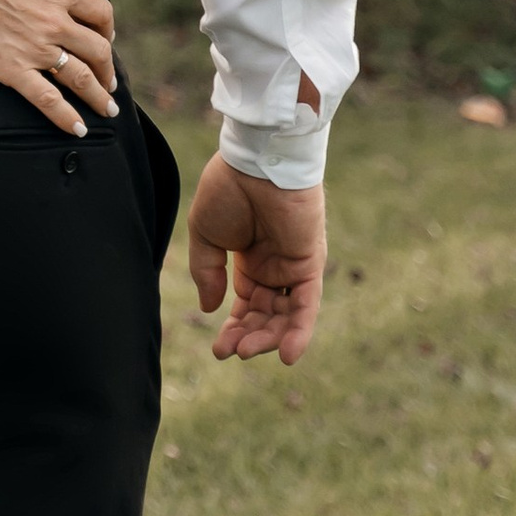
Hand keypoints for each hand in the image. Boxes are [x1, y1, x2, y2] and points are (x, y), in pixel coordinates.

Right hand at [0, 0, 118, 134]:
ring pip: (80, 79)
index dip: (108, 30)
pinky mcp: (13, 70)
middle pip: (98, 52)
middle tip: (109, 83)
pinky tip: (76, 129)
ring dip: (98, 97)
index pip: (100, 15)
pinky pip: (48, 100)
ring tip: (106, 111)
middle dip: (108, 70)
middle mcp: (55, 23)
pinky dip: (65, 117)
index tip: (106, 40)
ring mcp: (36, 49)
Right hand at [188, 157, 325, 362]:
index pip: (246, 305)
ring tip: (248, 351)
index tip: (218, 350)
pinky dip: (300, 330)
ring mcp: (294, 266)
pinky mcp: (311, 263)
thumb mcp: (205, 235)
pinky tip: (285, 354)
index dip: (233, 328)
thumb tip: (209, 308)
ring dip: (270, 338)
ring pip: (286, 315)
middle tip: (229, 352)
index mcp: (250, 260)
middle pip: (266, 315)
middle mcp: (275, 267)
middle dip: (249, 337)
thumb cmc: (227, 189)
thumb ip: (206, 272)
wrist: (254, 162)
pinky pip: (307, 304)